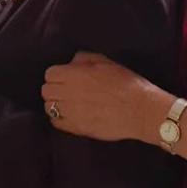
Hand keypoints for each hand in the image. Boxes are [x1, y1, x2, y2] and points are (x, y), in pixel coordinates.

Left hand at [41, 51, 161, 141]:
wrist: (140, 110)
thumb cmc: (126, 83)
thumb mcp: (105, 62)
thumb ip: (83, 59)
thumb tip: (71, 63)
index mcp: (73, 74)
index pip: (50, 74)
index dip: (57, 75)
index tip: (65, 78)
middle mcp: (68, 92)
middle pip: (46, 91)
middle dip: (54, 89)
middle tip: (67, 91)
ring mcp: (70, 112)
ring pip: (48, 107)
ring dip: (56, 104)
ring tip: (69, 104)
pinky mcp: (76, 128)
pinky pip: (56, 123)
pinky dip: (60, 119)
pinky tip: (72, 116)